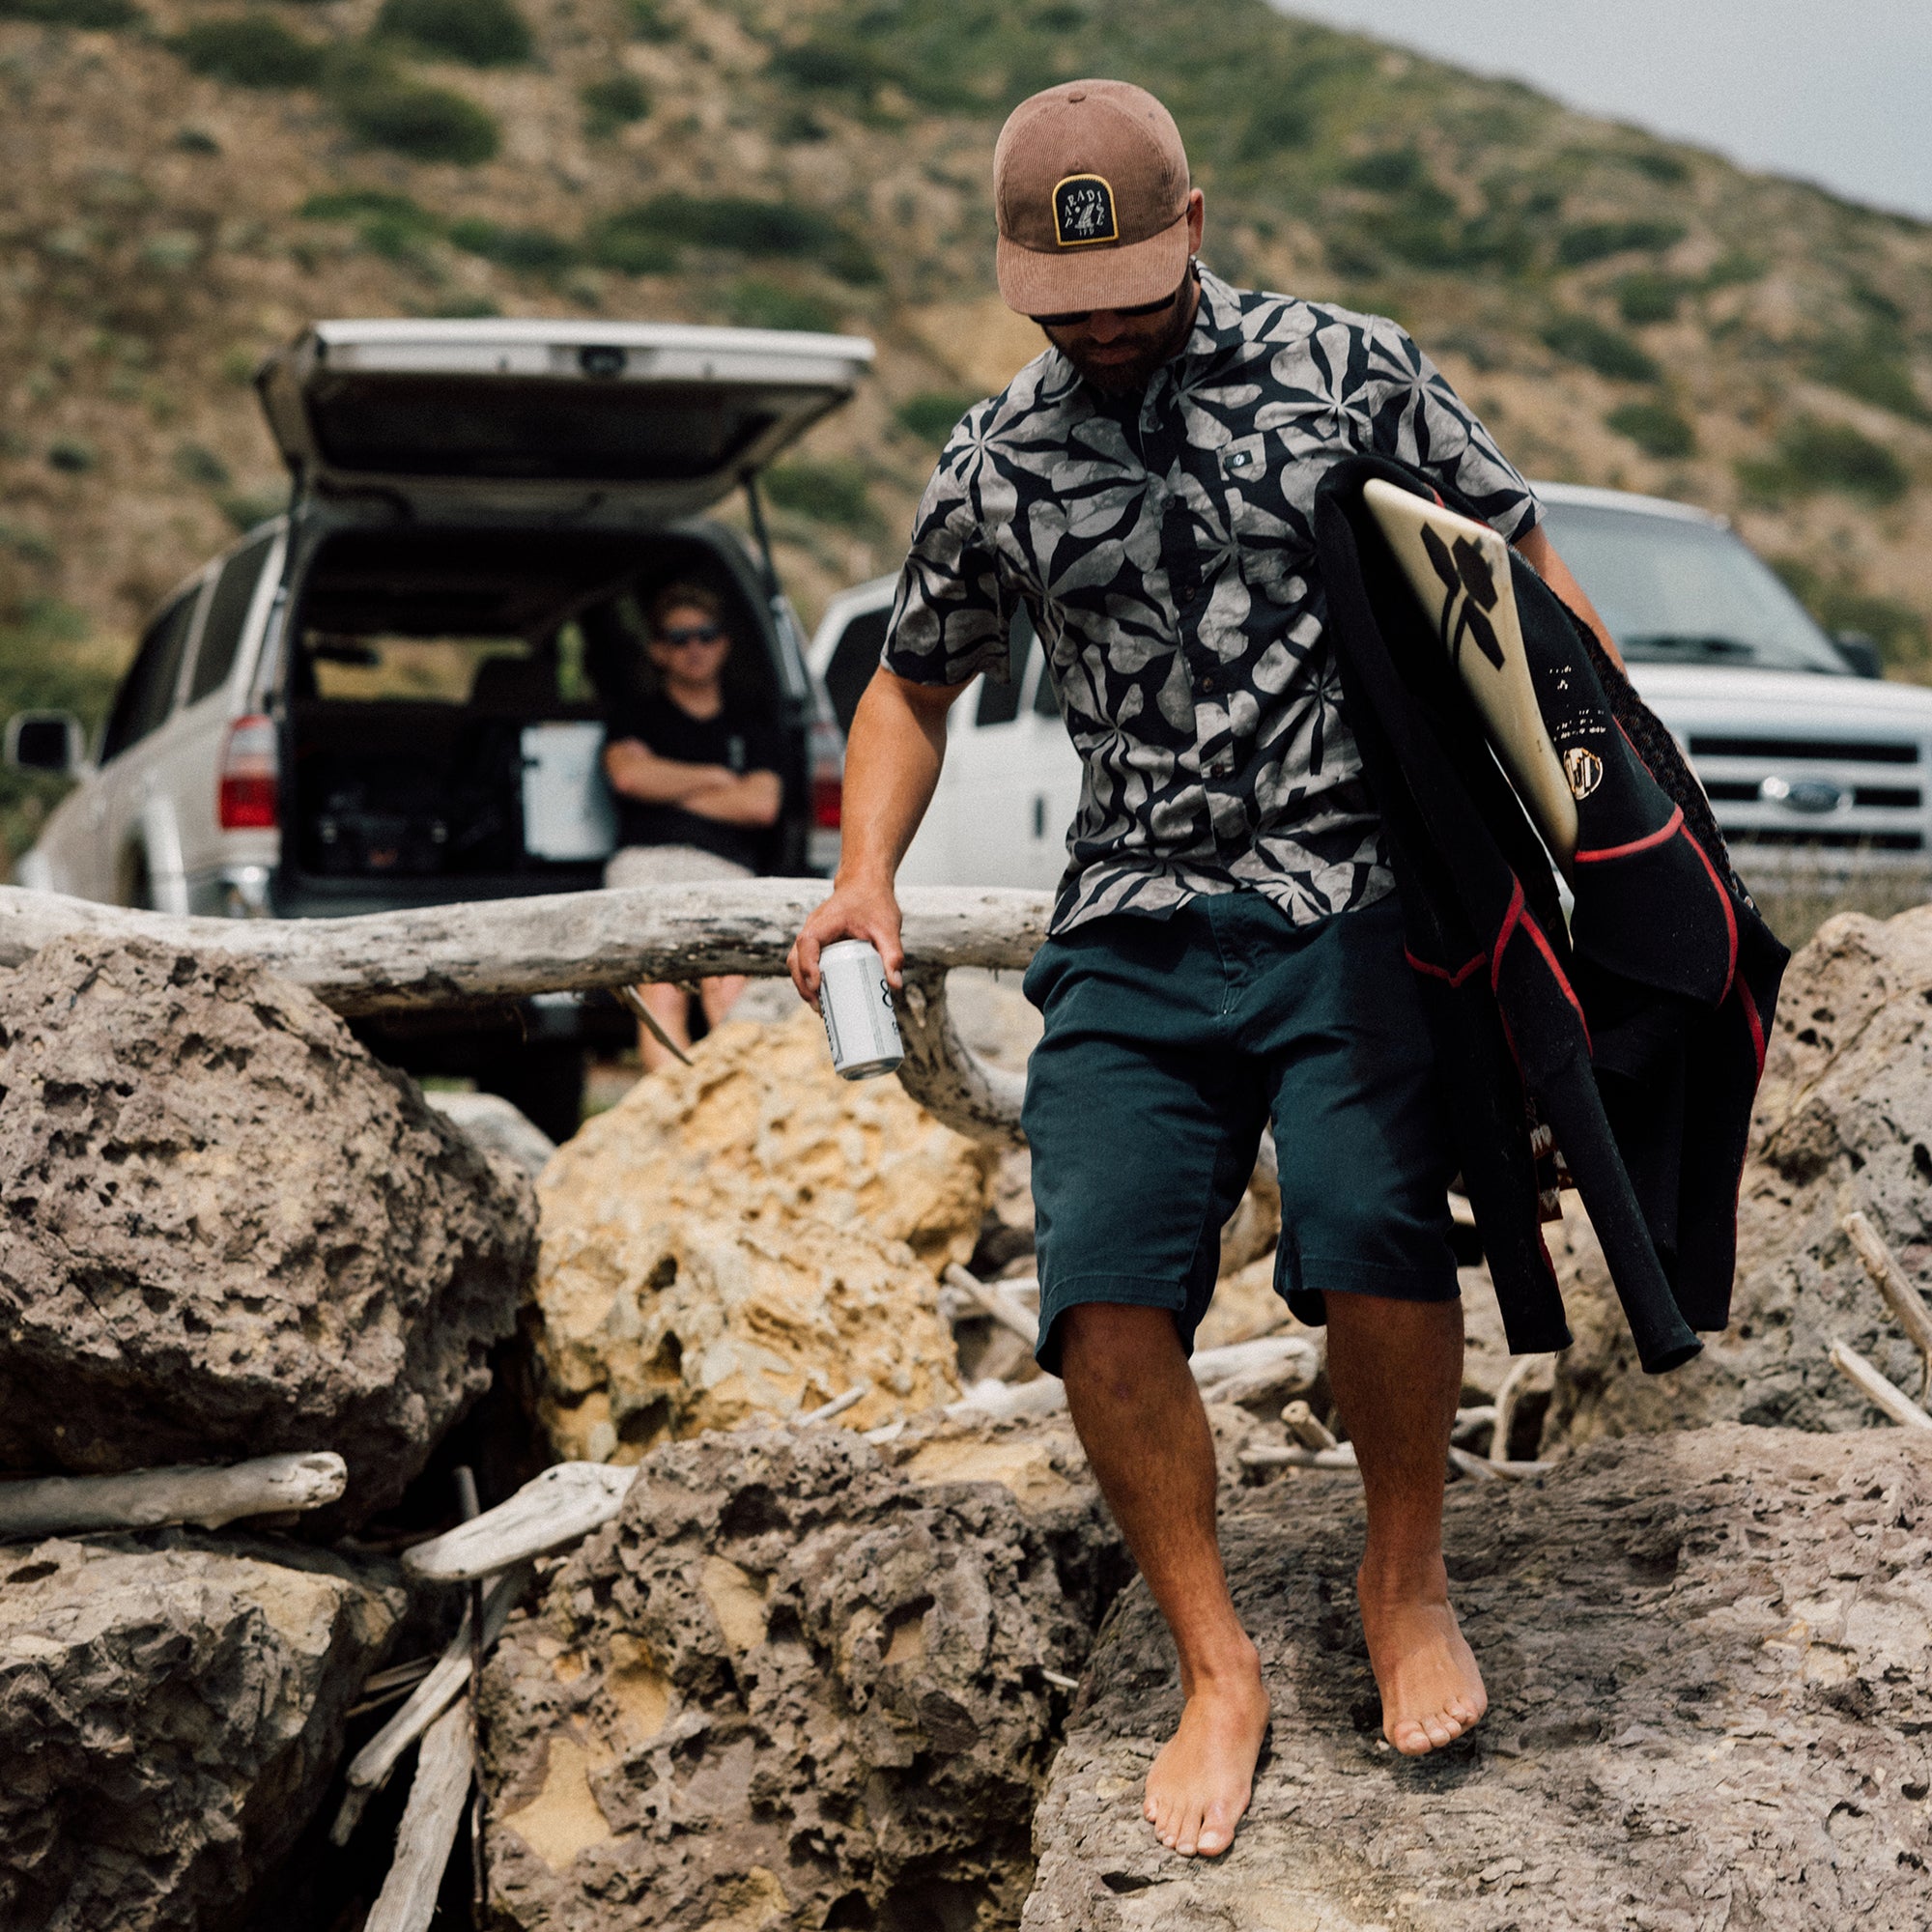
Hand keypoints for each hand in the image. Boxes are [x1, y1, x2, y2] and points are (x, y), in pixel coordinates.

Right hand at [788, 875, 903, 1005]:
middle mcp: (813, 927)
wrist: (866, 884)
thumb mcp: (888, 928)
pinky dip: (809, 979)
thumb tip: (894, 986)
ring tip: (820, 1008)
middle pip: (795, 958)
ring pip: (796, 961)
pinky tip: (822, 996)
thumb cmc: (876, 902)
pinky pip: (805, 961)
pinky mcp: (817, 942)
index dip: (808, 965)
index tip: (818, 985)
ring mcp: (812, 934)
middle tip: (820, 1007)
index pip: (807, 942)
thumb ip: (892, 954)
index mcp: (825, 921)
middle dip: (803, 985)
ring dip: (803, 985)